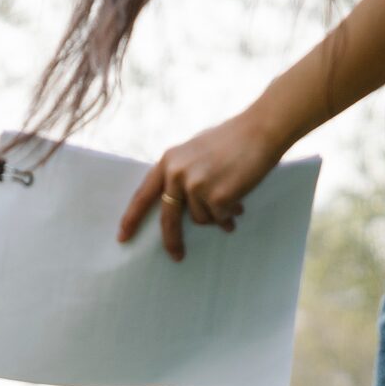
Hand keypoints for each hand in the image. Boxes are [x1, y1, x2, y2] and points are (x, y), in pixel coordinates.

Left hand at [117, 105, 291, 261]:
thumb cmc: (232, 140)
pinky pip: (219, 218)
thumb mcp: (195, 152)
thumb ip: (181, 174)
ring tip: (231, 197)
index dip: (132, 218)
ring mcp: (196, 186)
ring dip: (215, 214)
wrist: (261, 129)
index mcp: (169, 161)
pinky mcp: (216, 196)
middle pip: (168, 218)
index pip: (144, 195)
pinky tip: (239, 200)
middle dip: (172, 241)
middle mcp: (177, 174)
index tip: (123, 237)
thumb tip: (178, 206)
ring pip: (200, 219)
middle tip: (177, 255)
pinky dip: (229, 214)